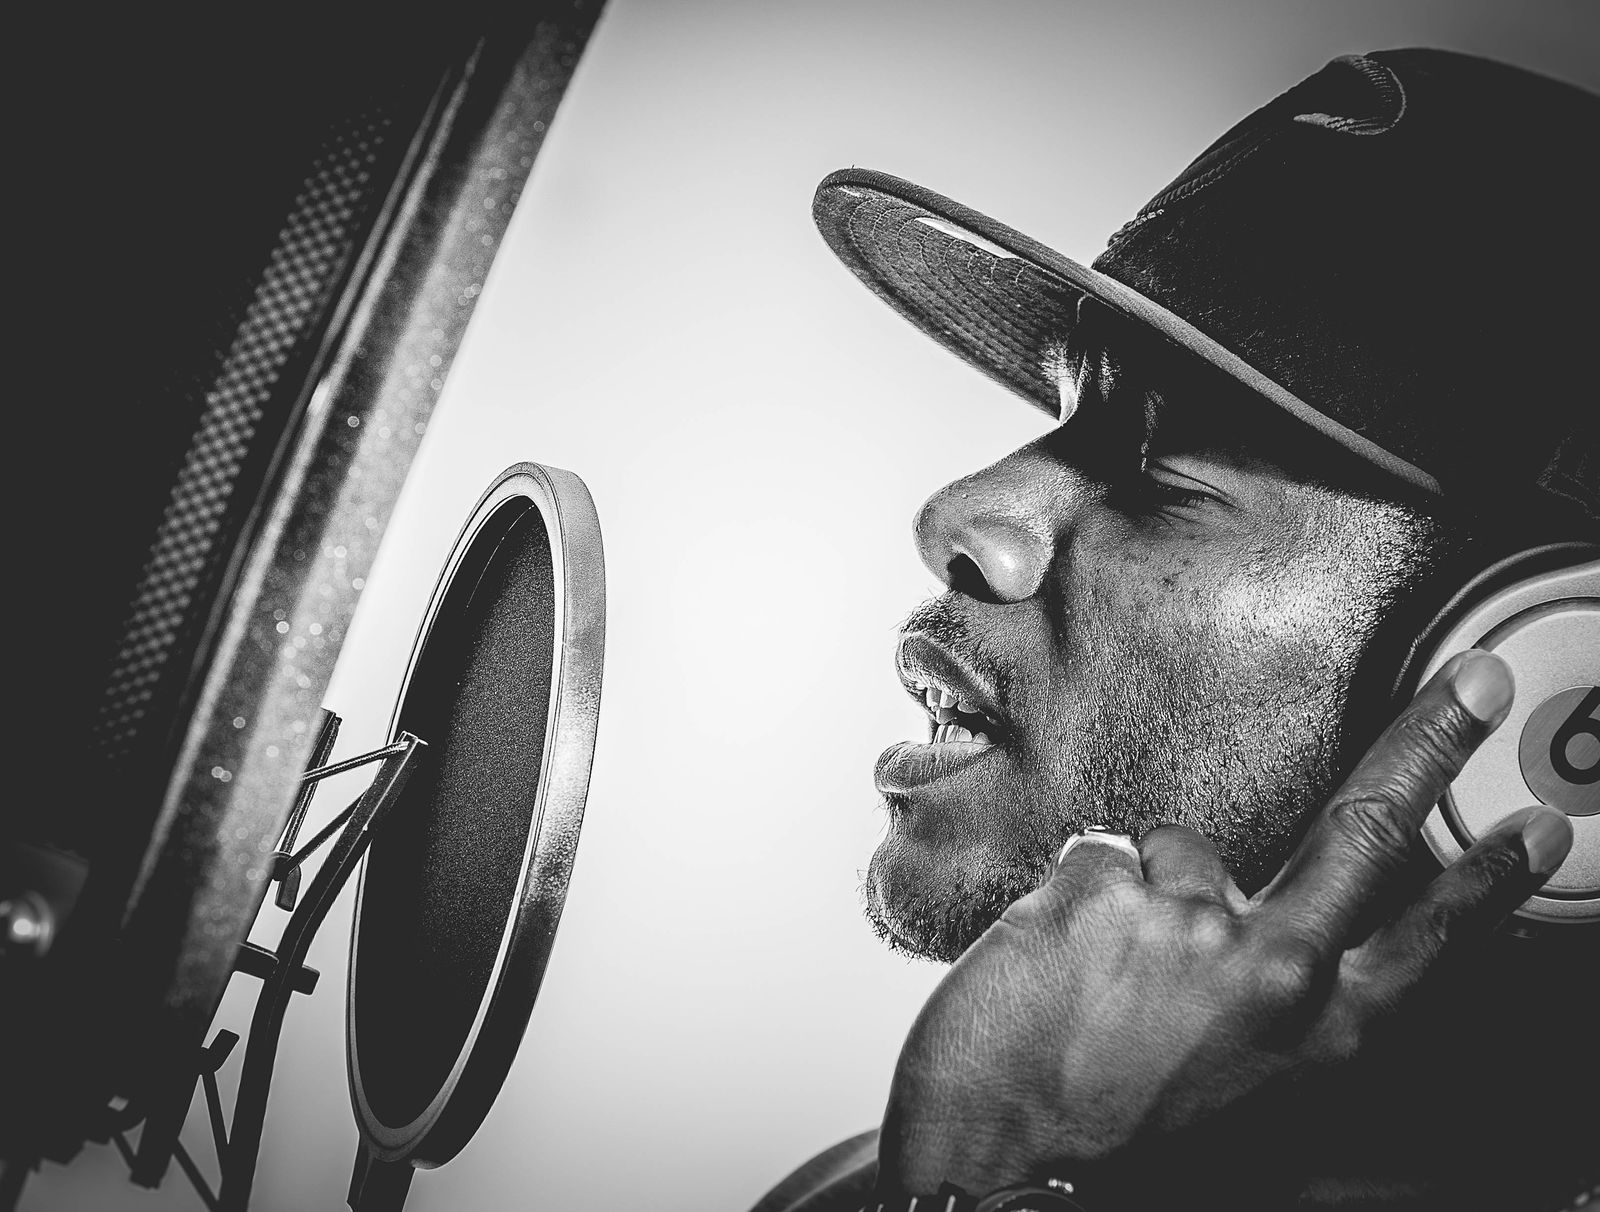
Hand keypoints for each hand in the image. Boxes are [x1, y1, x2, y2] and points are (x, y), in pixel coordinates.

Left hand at [877, 649, 1574, 1204]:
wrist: (994, 1170)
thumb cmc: (1114, 1148)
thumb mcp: (1247, 1110)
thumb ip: (1294, 1034)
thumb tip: (1329, 983)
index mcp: (1317, 1034)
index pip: (1429, 940)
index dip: (1487, 879)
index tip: (1534, 827)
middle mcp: (1271, 970)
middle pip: (1367, 828)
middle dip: (1431, 742)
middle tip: (1476, 684)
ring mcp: (1187, 920)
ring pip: (1179, 850)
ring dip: (1145, 895)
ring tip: (1103, 977)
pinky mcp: (1102, 887)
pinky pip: (1098, 858)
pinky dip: (1075, 900)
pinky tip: (1055, 964)